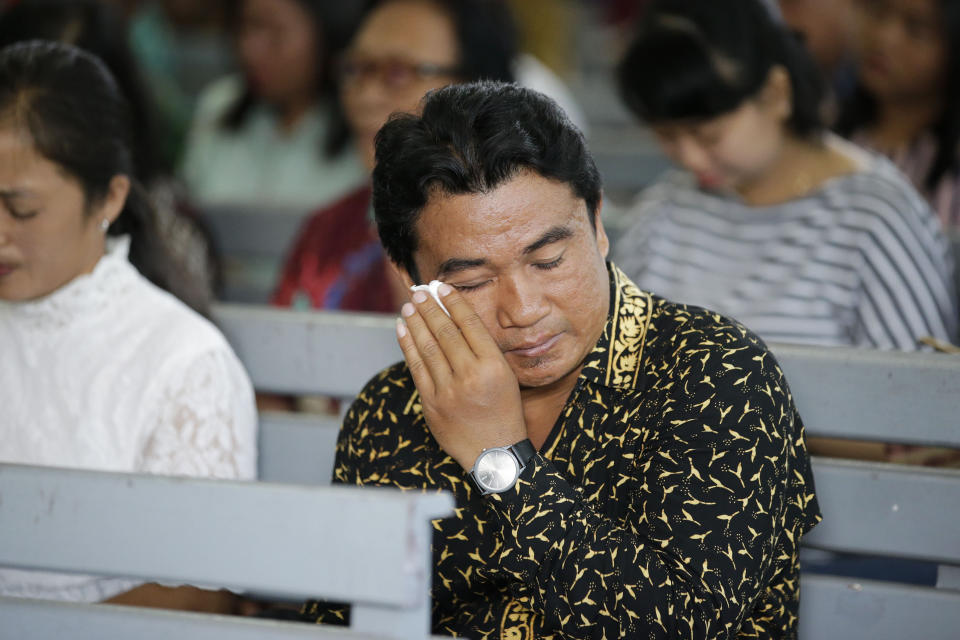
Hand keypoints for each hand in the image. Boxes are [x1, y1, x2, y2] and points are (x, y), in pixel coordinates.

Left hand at [397, 283, 526, 469]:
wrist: (493, 453)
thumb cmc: (504, 412)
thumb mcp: (506, 377)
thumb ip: (484, 350)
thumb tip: (456, 319)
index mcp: (493, 366)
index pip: (469, 325)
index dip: (453, 303)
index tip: (442, 287)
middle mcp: (470, 376)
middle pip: (445, 332)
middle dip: (430, 307)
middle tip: (419, 291)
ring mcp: (448, 391)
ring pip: (427, 347)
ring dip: (416, 322)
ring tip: (409, 305)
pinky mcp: (431, 403)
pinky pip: (416, 367)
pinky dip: (407, 345)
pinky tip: (403, 329)